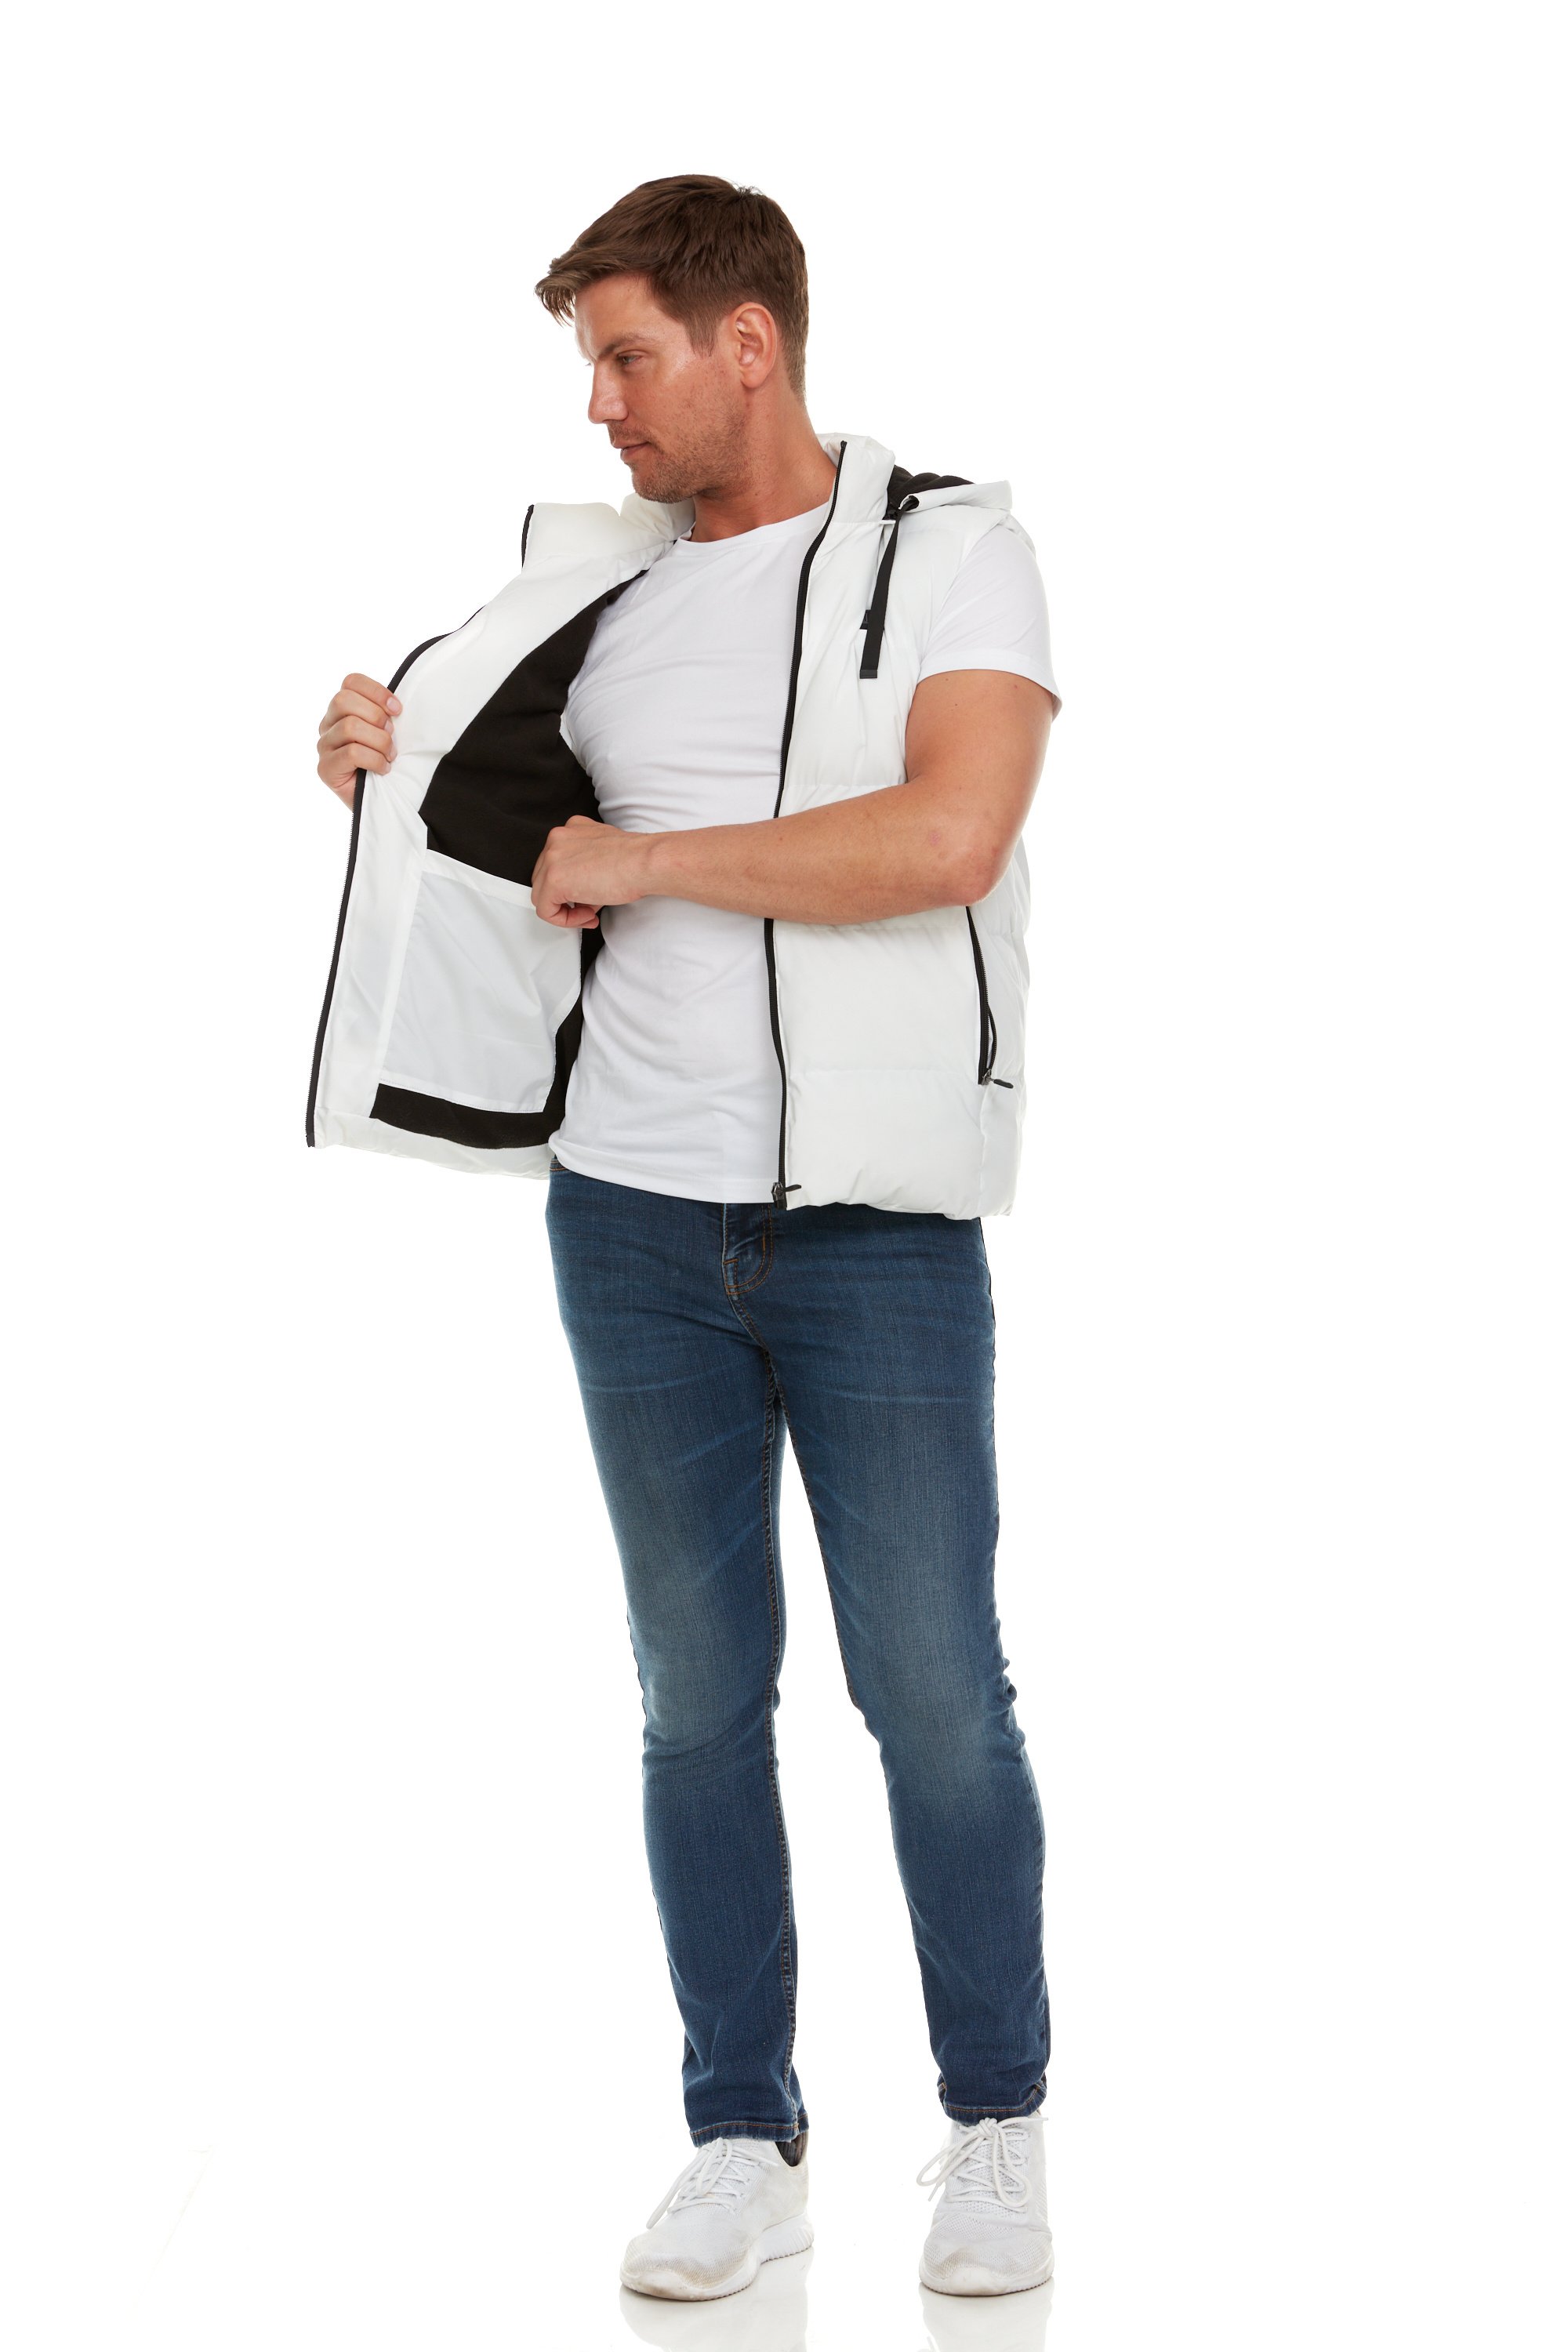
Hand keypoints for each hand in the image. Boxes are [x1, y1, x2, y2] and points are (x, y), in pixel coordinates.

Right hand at [317, 673, 402, 809]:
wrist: (385, 802)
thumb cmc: (387, 763)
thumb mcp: (388, 732)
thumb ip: (384, 714)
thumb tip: (396, 705)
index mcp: (341, 710)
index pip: (350, 682)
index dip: (376, 691)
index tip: (398, 709)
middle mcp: (327, 726)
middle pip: (343, 700)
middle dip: (376, 716)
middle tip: (392, 736)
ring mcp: (324, 747)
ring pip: (350, 727)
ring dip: (379, 742)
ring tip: (389, 756)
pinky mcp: (325, 769)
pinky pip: (351, 753)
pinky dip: (375, 760)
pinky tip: (383, 770)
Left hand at [531, 813, 653, 928]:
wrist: (645, 863)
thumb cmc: (636, 860)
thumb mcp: (603, 857)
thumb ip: (584, 869)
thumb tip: (581, 892)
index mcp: (570, 830)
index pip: (556, 864)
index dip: (571, 886)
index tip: (587, 896)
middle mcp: (557, 840)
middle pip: (544, 879)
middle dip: (566, 898)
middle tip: (589, 908)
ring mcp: (552, 858)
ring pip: (542, 895)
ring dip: (566, 910)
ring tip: (590, 913)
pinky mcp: (553, 879)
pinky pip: (546, 910)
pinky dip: (565, 920)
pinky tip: (588, 916)